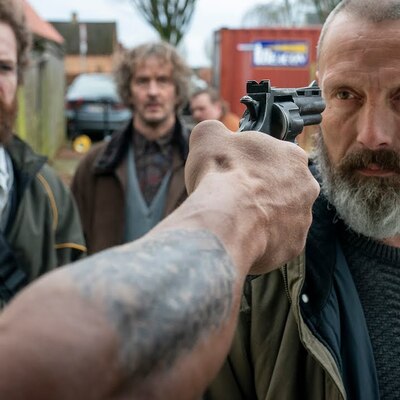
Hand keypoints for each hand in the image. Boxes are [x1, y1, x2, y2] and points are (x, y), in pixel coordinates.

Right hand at [184, 120, 318, 273]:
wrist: (224, 222)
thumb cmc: (220, 177)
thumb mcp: (208, 137)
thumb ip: (215, 129)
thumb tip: (213, 132)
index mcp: (292, 156)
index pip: (275, 156)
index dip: (252, 164)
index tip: (237, 171)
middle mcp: (306, 187)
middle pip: (282, 188)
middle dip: (262, 191)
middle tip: (237, 196)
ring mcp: (302, 219)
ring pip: (281, 216)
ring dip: (263, 216)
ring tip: (237, 219)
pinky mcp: (294, 247)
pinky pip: (277, 241)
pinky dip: (262, 239)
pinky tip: (243, 236)